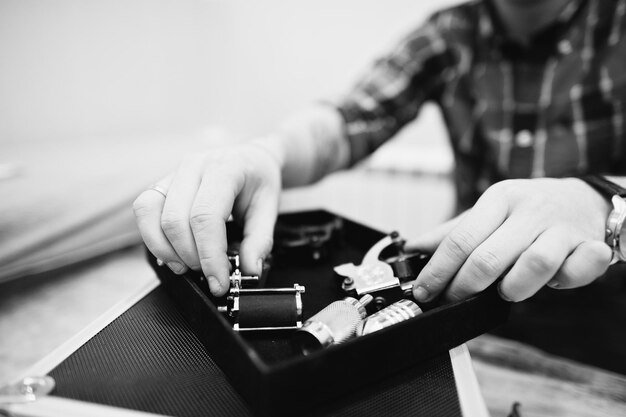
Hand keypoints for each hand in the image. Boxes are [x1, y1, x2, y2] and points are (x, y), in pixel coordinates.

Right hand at [133, 142, 281, 295]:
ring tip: (188, 266)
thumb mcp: (269, 208)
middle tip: (209, 274)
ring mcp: (173, 173)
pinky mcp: (162, 184)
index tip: (219, 281)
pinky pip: (144, 210)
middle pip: (175, 219)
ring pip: (150, 213)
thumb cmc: (258, 180)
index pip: (205, 216)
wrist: (251, 158)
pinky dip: (153, 238)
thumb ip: (260, 241)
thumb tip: (249, 270)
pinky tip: (172, 253)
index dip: (209, 255)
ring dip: (166, 249)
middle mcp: (193, 166)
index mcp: (224, 168)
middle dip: (190, 257)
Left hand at [407, 178, 612, 302]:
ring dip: (514, 288)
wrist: (586, 199)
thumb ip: (453, 232)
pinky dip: (564, 282)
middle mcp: (529, 210)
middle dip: (463, 287)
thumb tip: (412, 248)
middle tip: (454, 300)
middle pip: (488, 258)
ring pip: (533, 265)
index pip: (460, 240)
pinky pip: (577, 270)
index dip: (437, 271)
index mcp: (499, 199)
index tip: (423, 292)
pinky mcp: (590, 245)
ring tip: (506, 290)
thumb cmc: (528, 210)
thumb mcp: (489, 211)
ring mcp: (561, 228)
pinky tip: (553, 281)